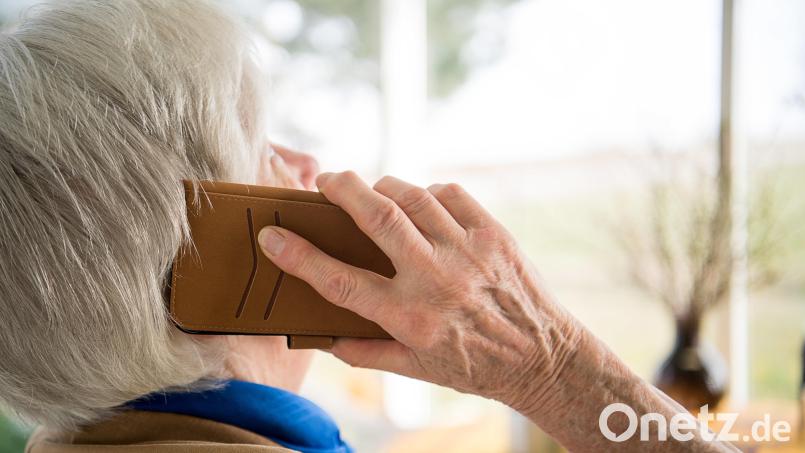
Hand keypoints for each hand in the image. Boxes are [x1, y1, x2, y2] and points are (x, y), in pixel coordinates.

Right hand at [256, 172, 738, 451]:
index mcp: (410, 318)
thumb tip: (323, 338)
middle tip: (324, 180)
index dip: (299, 256)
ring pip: (413, 197)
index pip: (340, 281)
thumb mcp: (416, 370)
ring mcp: (467, 252)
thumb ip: (366, 352)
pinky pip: (451, 195)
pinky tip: (421, 202)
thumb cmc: (474, 366)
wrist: (542, 359)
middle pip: (377, 216)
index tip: (272, 235)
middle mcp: (436, 280)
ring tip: (371, 190)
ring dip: (384, 186)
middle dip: (342, 188)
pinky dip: (429, 192)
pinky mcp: (493, 235)